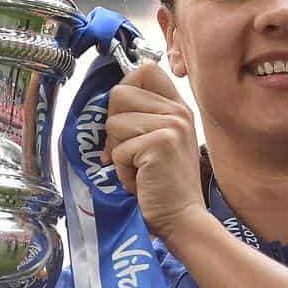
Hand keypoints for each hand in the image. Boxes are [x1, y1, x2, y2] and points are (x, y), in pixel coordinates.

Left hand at [102, 63, 207, 241]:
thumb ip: (142, 117)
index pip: (145, 69)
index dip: (125, 87)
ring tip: (138, 168)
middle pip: (119, 93)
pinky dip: (122, 171)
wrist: (182, 217)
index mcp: (178, 107)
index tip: (125, 115)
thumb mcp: (159, 141)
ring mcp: (171, 126)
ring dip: (117, 152)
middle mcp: (178, 112)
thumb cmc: (164, 184)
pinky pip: (116, 150)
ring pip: (113, 123)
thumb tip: (106, 106)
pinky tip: (141, 180)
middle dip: (113, 125)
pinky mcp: (159, 145)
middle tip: (129, 151)